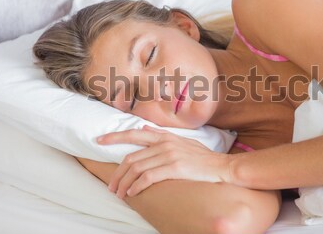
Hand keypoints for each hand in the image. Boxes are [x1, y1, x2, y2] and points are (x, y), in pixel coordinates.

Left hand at [97, 125, 231, 197]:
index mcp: (166, 137)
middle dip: (117, 173)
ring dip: (124, 183)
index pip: (135, 133)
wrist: (222, 167)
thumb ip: (163, 136)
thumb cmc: (204, 158)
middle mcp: (165, 143)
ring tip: (120, 193)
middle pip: (131, 157)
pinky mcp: (174, 168)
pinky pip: (148, 177)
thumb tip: (145, 128)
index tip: (99, 140)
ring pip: (136, 168)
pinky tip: (133, 193)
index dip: (115, 137)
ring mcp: (169, 155)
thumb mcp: (184, 142)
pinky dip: (137, 186)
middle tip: (111, 185)